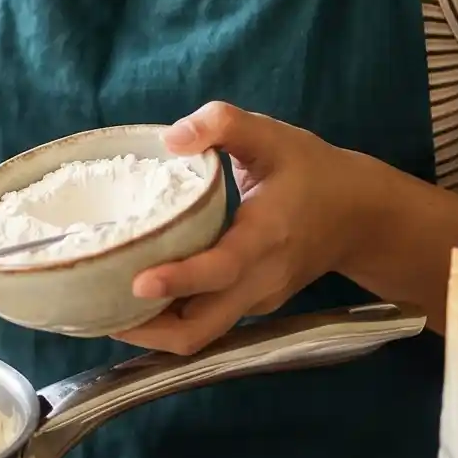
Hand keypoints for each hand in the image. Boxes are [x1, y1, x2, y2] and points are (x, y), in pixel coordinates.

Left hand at [112, 101, 373, 356]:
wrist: (361, 216)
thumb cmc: (312, 171)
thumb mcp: (272, 135)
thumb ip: (223, 123)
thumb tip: (170, 137)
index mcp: (266, 236)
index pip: (221, 269)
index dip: (180, 281)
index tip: (138, 284)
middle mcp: (260, 280)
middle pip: (201, 329)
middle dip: (147, 329)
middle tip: (96, 310)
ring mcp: (257, 300)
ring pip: (200, 334)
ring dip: (152, 330)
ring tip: (102, 309)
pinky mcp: (252, 306)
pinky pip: (207, 323)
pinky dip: (170, 318)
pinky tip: (138, 298)